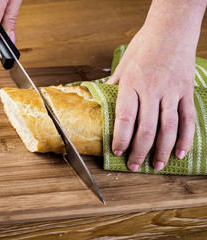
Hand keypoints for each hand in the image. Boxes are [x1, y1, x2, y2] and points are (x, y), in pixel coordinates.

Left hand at [106, 0, 205, 171]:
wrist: (172, 29)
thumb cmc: (144, 46)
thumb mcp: (123, 66)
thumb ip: (115, 87)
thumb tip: (104, 103)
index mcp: (132, 84)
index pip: (125, 118)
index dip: (121, 138)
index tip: (117, 152)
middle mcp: (152, 90)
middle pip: (147, 128)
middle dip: (139, 151)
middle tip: (134, 166)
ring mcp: (172, 91)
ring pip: (168, 127)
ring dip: (162, 150)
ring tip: (157, 166)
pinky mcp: (186, 91)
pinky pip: (188, 118)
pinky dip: (185, 137)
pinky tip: (180, 152)